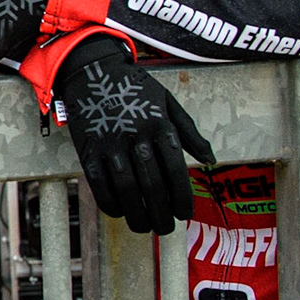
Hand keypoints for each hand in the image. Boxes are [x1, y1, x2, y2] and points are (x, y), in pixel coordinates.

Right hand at [54, 36, 215, 235]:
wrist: (90, 70)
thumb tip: (210, 160)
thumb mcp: (168, 103)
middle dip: (162, 214)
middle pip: (153, 187)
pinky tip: (120, 211)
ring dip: (138, 215)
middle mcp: (136, 138)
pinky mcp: (88, 150)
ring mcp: (110, 145)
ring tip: (145, 226)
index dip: (182, 199)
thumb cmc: (134, 88)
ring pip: (127, 191)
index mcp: (160, 127)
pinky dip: (111, 203)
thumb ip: (190, 133)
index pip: (176, 172)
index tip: (184, 214)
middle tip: (166, 228)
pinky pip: (100, 185)